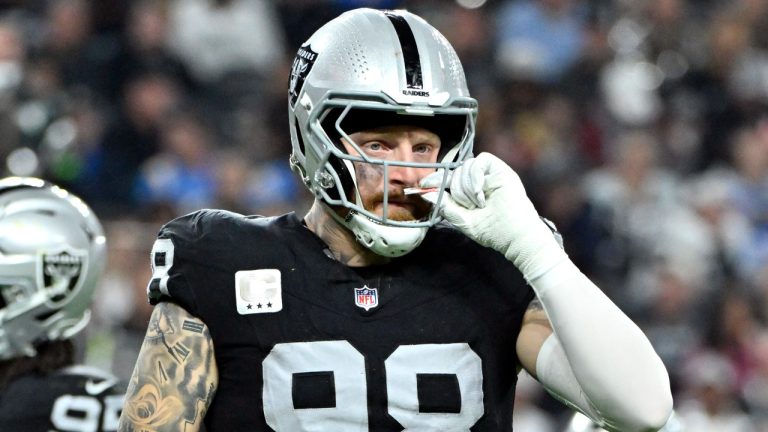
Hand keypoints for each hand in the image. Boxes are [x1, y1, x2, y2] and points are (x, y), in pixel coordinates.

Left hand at [421, 152, 566, 280]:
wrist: (515, 236)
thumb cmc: (493, 232)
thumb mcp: (463, 220)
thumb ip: (446, 206)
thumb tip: (427, 194)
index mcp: (470, 192)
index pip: (449, 178)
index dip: (436, 179)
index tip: (424, 184)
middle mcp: (480, 180)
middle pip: (456, 172)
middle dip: (457, 191)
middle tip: (471, 207)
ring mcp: (491, 174)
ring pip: (466, 166)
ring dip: (468, 187)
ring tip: (480, 204)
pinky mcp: (501, 170)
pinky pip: (481, 161)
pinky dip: (476, 177)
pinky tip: (481, 194)